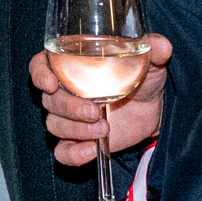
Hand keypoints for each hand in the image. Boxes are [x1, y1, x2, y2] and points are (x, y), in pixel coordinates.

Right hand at [28, 33, 170, 166]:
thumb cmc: (142, 77)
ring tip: (104, 129)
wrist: (153, 109)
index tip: (50, 83)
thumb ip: (153, 50)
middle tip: (95, 111)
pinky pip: (63, 152)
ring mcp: (69, 118)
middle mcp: (64, 91)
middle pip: (49, 100)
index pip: (40, 65)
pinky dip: (74, 154)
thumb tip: (162, 46)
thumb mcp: (149, 61)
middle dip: (69, 108)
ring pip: (55, 125)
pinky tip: (92, 150)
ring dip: (77, 130)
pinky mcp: (78, 141)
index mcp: (70, 65)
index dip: (39, 73)